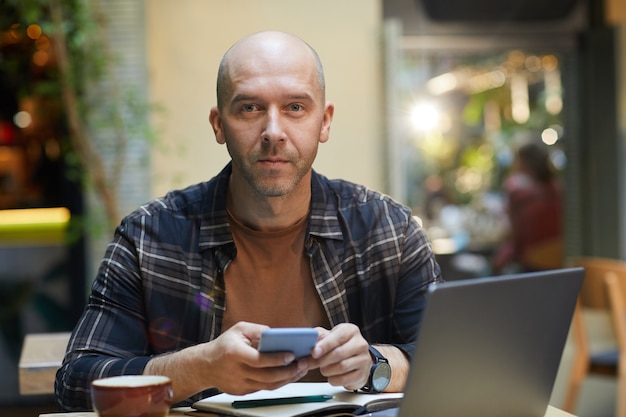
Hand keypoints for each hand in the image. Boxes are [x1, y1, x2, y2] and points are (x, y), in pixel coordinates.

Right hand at [144, 321, 308, 401]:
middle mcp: (236, 371)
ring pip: (267, 386)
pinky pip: (263, 389)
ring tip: (299, 370)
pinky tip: (287, 375)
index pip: (259, 360)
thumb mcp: (239, 329)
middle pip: (267, 376)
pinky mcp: (241, 392)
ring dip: (286, 379)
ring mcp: (238, 384)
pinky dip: (277, 383)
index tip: (292, 355)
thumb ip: (258, 330)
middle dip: (288, 372)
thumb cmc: (224, 344)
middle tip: (302, 364)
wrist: (204, 366)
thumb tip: (278, 335)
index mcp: (233, 353)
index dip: (277, 359)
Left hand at [305, 323, 370, 389]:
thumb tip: (307, 341)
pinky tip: (331, 375)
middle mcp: (360, 344)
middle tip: (309, 363)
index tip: (314, 352)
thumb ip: (318, 336)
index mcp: (351, 331)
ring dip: (327, 370)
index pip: (338, 337)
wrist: (356, 358)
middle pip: (339, 353)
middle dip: (321, 360)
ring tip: (323, 368)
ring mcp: (364, 359)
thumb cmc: (339, 345)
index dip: (325, 345)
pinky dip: (333, 379)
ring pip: (341, 367)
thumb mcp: (329, 336)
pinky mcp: (362, 374)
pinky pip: (344, 379)